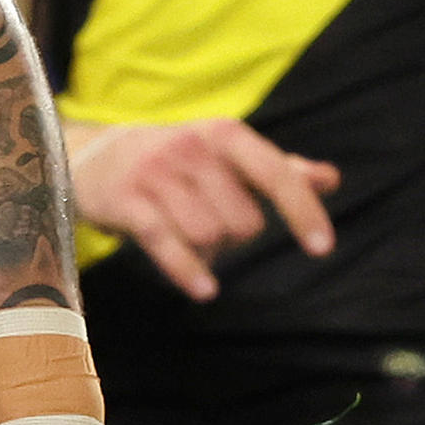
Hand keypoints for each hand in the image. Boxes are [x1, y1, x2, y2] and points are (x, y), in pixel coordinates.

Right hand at [70, 119, 338, 299]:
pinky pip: (167, 243)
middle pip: (242, 220)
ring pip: (208, 235)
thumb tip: (331, 179)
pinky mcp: (126, 201)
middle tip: (207, 221)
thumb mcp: (225, 156)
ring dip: (204, 250)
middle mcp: (192, 148)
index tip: (322, 248)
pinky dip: (189, 270)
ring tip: (184, 233)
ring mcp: (156, 173)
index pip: (276, 174)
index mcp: (224, 134)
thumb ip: (278, 169)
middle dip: (233, 235)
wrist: (93, 157)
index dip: (302, 211)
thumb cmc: (174, 161)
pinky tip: (205, 290)